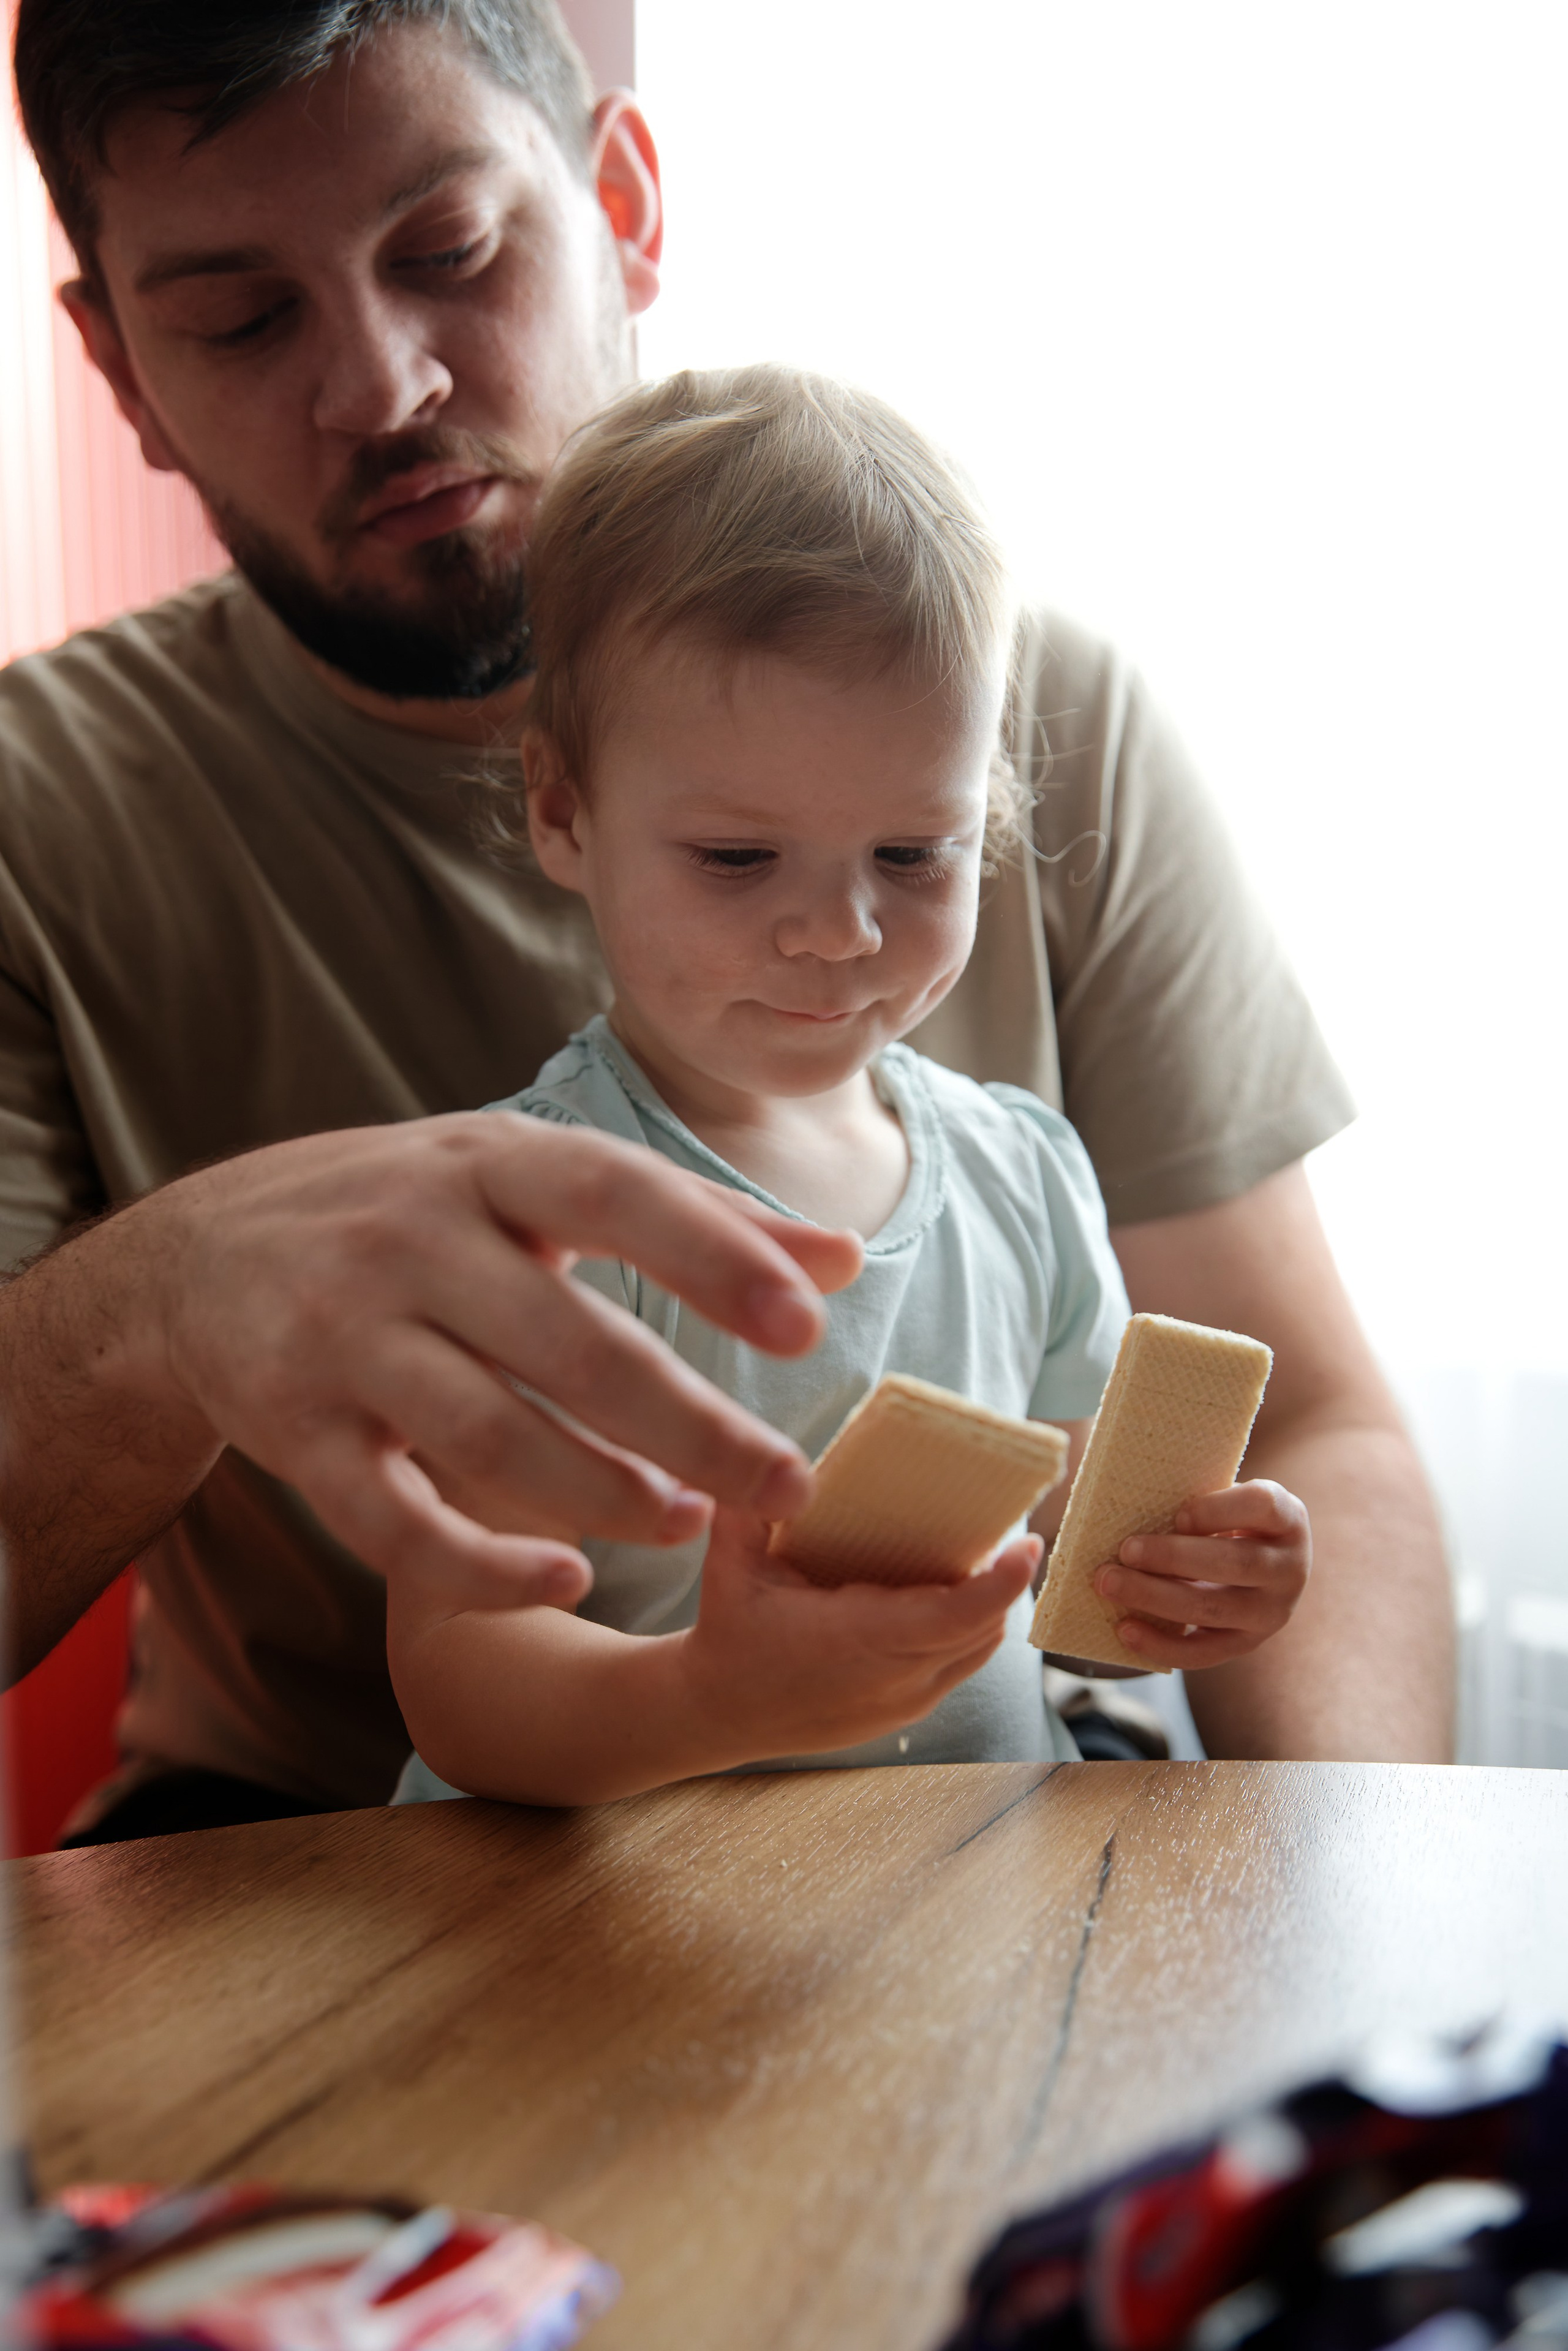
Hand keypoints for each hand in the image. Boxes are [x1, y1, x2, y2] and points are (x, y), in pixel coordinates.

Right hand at [138, 1114, 862, 1609]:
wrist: (199, 1257)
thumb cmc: (414, 1212)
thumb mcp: (532, 1180)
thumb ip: (689, 1220)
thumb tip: (837, 1260)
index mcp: (484, 1163)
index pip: (611, 1194)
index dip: (710, 1255)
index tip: (808, 1320)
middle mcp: (408, 1242)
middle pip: (567, 1342)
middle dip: (688, 1422)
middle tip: (788, 1485)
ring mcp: (343, 1340)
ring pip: (488, 1436)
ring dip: (600, 1493)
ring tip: (689, 1525)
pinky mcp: (296, 1434)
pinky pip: (393, 1520)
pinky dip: (480, 1564)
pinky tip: (564, 1580)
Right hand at [679, 1508, 1038, 1758]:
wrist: (719, 1712)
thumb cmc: (731, 1631)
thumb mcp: (730, 1561)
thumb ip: (750, 1505)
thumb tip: (781, 1459)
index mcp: (855, 1640)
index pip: (953, 1617)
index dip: (1000, 1584)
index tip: (1027, 1545)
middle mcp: (891, 1679)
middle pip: (982, 1628)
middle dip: (1004, 1580)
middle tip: (1008, 1526)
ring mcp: (904, 1702)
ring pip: (979, 1650)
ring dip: (990, 1605)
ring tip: (986, 1555)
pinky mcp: (906, 1712)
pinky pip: (960, 1666)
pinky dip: (970, 1629)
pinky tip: (955, 1593)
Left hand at [1092, 1480, 1310, 1669]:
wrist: (1258, 1566)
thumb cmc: (1227, 1518)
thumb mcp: (1225, 1497)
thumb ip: (1193, 1492)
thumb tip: (1127, 1493)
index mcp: (1288, 1519)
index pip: (1263, 1507)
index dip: (1219, 1510)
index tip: (1178, 1514)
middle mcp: (1290, 1569)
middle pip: (1236, 1564)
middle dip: (1174, 1557)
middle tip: (1125, 1549)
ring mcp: (1271, 1613)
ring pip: (1213, 1610)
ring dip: (1155, 1597)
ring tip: (1109, 1584)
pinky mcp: (1246, 1644)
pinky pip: (1204, 1653)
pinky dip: (1161, 1645)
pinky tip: (1125, 1629)